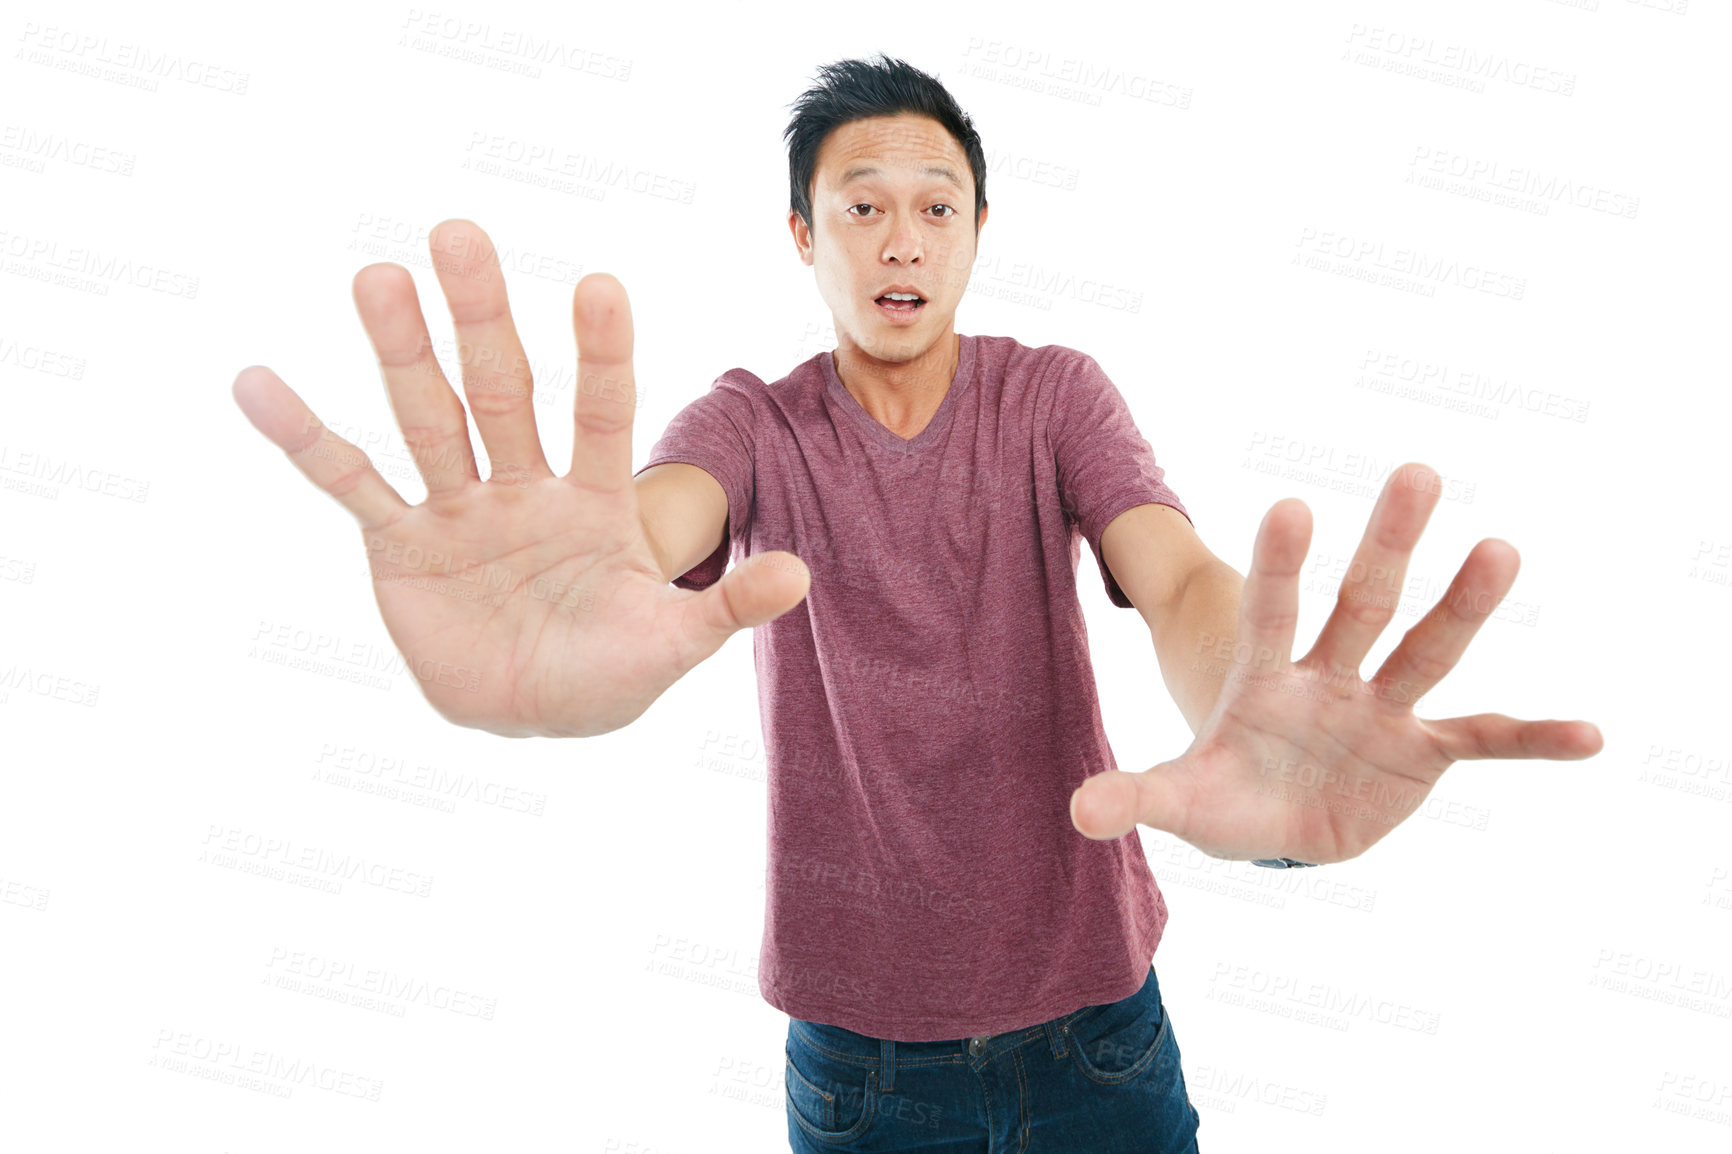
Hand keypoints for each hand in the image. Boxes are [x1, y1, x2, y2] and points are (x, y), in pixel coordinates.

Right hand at [231, 219, 808, 737]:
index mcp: (597, 500)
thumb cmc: (607, 675)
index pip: (603, 412)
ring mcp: (460, 509)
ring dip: (400, 352)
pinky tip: (258, 383)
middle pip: (503, 390)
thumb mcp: (670, 646)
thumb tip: (802, 575)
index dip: (602, 354)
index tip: (600, 285)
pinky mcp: (401, 545)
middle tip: (460, 234)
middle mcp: (525, 485)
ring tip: (376, 276)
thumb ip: (724, 610)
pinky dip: (305, 440)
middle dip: (482, 318)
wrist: (532, 717)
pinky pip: (349, 484)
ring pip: (428, 418)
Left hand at [1068, 463, 1602, 862]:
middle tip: (1416, 470)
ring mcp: (1380, 708)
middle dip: (1388, 543)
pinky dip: (1532, 739)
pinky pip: (1484, 739)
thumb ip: (1136, 798)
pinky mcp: (1422, 750)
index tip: (1292, 507)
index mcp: (1265, 677)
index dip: (1280, 564)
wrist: (1276, 827)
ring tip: (1501, 548)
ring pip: (1427, 647)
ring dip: (1466, 604)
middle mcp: (1330, 676)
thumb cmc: (1225, 796)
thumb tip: (1077, 813)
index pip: (1272, 611)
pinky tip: (1588, 734)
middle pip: (1362, 601)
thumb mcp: (1180, 799)